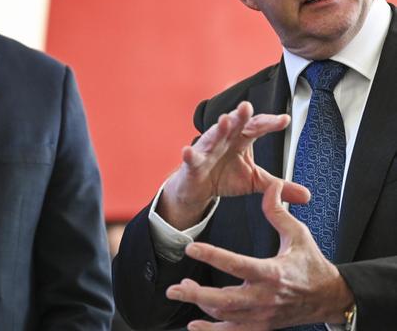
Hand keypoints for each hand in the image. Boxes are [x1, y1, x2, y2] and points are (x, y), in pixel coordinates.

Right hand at [158, 101, 308, 229]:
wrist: (199, 188)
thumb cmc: (225, 176)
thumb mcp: (255, 181)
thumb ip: (278, 186)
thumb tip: (307, 195)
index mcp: (241, 139)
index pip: (257, 127)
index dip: (269, 123)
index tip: (284, 120)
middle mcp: (225, 139)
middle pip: (234, 125)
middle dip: (240, 115)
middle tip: (247, 107)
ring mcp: (207, 150)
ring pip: (213, 136)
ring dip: (218, 128)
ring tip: (225, 121)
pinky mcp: (193, 163)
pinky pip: (191, 158)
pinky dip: (189, 154)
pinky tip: (188, 151)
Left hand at [165, 181, 354, 329]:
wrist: (330, 298)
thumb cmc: (312, 265)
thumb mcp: (298, 234)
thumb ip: (278, 212)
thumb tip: (270, 186)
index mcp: (273, 273)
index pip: (237, 265)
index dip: (212, 256)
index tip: (190, 248)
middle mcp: (265, 298)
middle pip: (225, 300)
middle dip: (196, 295)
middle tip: (174, 287)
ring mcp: (263, 316)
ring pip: (225, 317)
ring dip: (200, 306)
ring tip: (181, 291)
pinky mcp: (262, 326)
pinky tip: (194, 325)